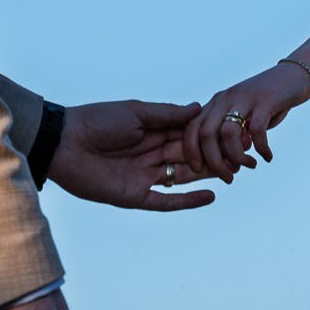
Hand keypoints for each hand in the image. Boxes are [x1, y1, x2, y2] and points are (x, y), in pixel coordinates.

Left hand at [49, 99, 229, 209]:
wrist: (64, 143)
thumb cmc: (96, 120)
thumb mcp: (136, 112)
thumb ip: (167, 114)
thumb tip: (198, 108)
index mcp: (151, 132)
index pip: (187, 135)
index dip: (210, 137)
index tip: (236, 133)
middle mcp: (151, 155)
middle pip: (190, 158)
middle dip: (216, 158)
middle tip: (245, 158)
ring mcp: (145, 177)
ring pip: (183, 178)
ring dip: (208, 177)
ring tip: (235, 174)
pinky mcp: (135, 196)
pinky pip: (166, 201)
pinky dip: (188, 200)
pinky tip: (211, 195)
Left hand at [183, 62, 309, 179]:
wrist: (294, 76)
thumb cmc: (267, 101)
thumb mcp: (244, 116)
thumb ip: (232, 135)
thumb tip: (227, 162)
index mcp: (216, 103)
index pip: (192, 128)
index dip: (192, 151)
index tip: (199, 170)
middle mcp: (226, 99)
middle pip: (206, 134)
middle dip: (214, 162)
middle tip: (228, 177)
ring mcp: (244, 98)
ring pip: (228, 134)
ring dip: (237, 157)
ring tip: (251, 165)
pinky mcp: (266, 100)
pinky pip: (257, 130)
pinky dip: (261, 148)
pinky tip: (268, 156)